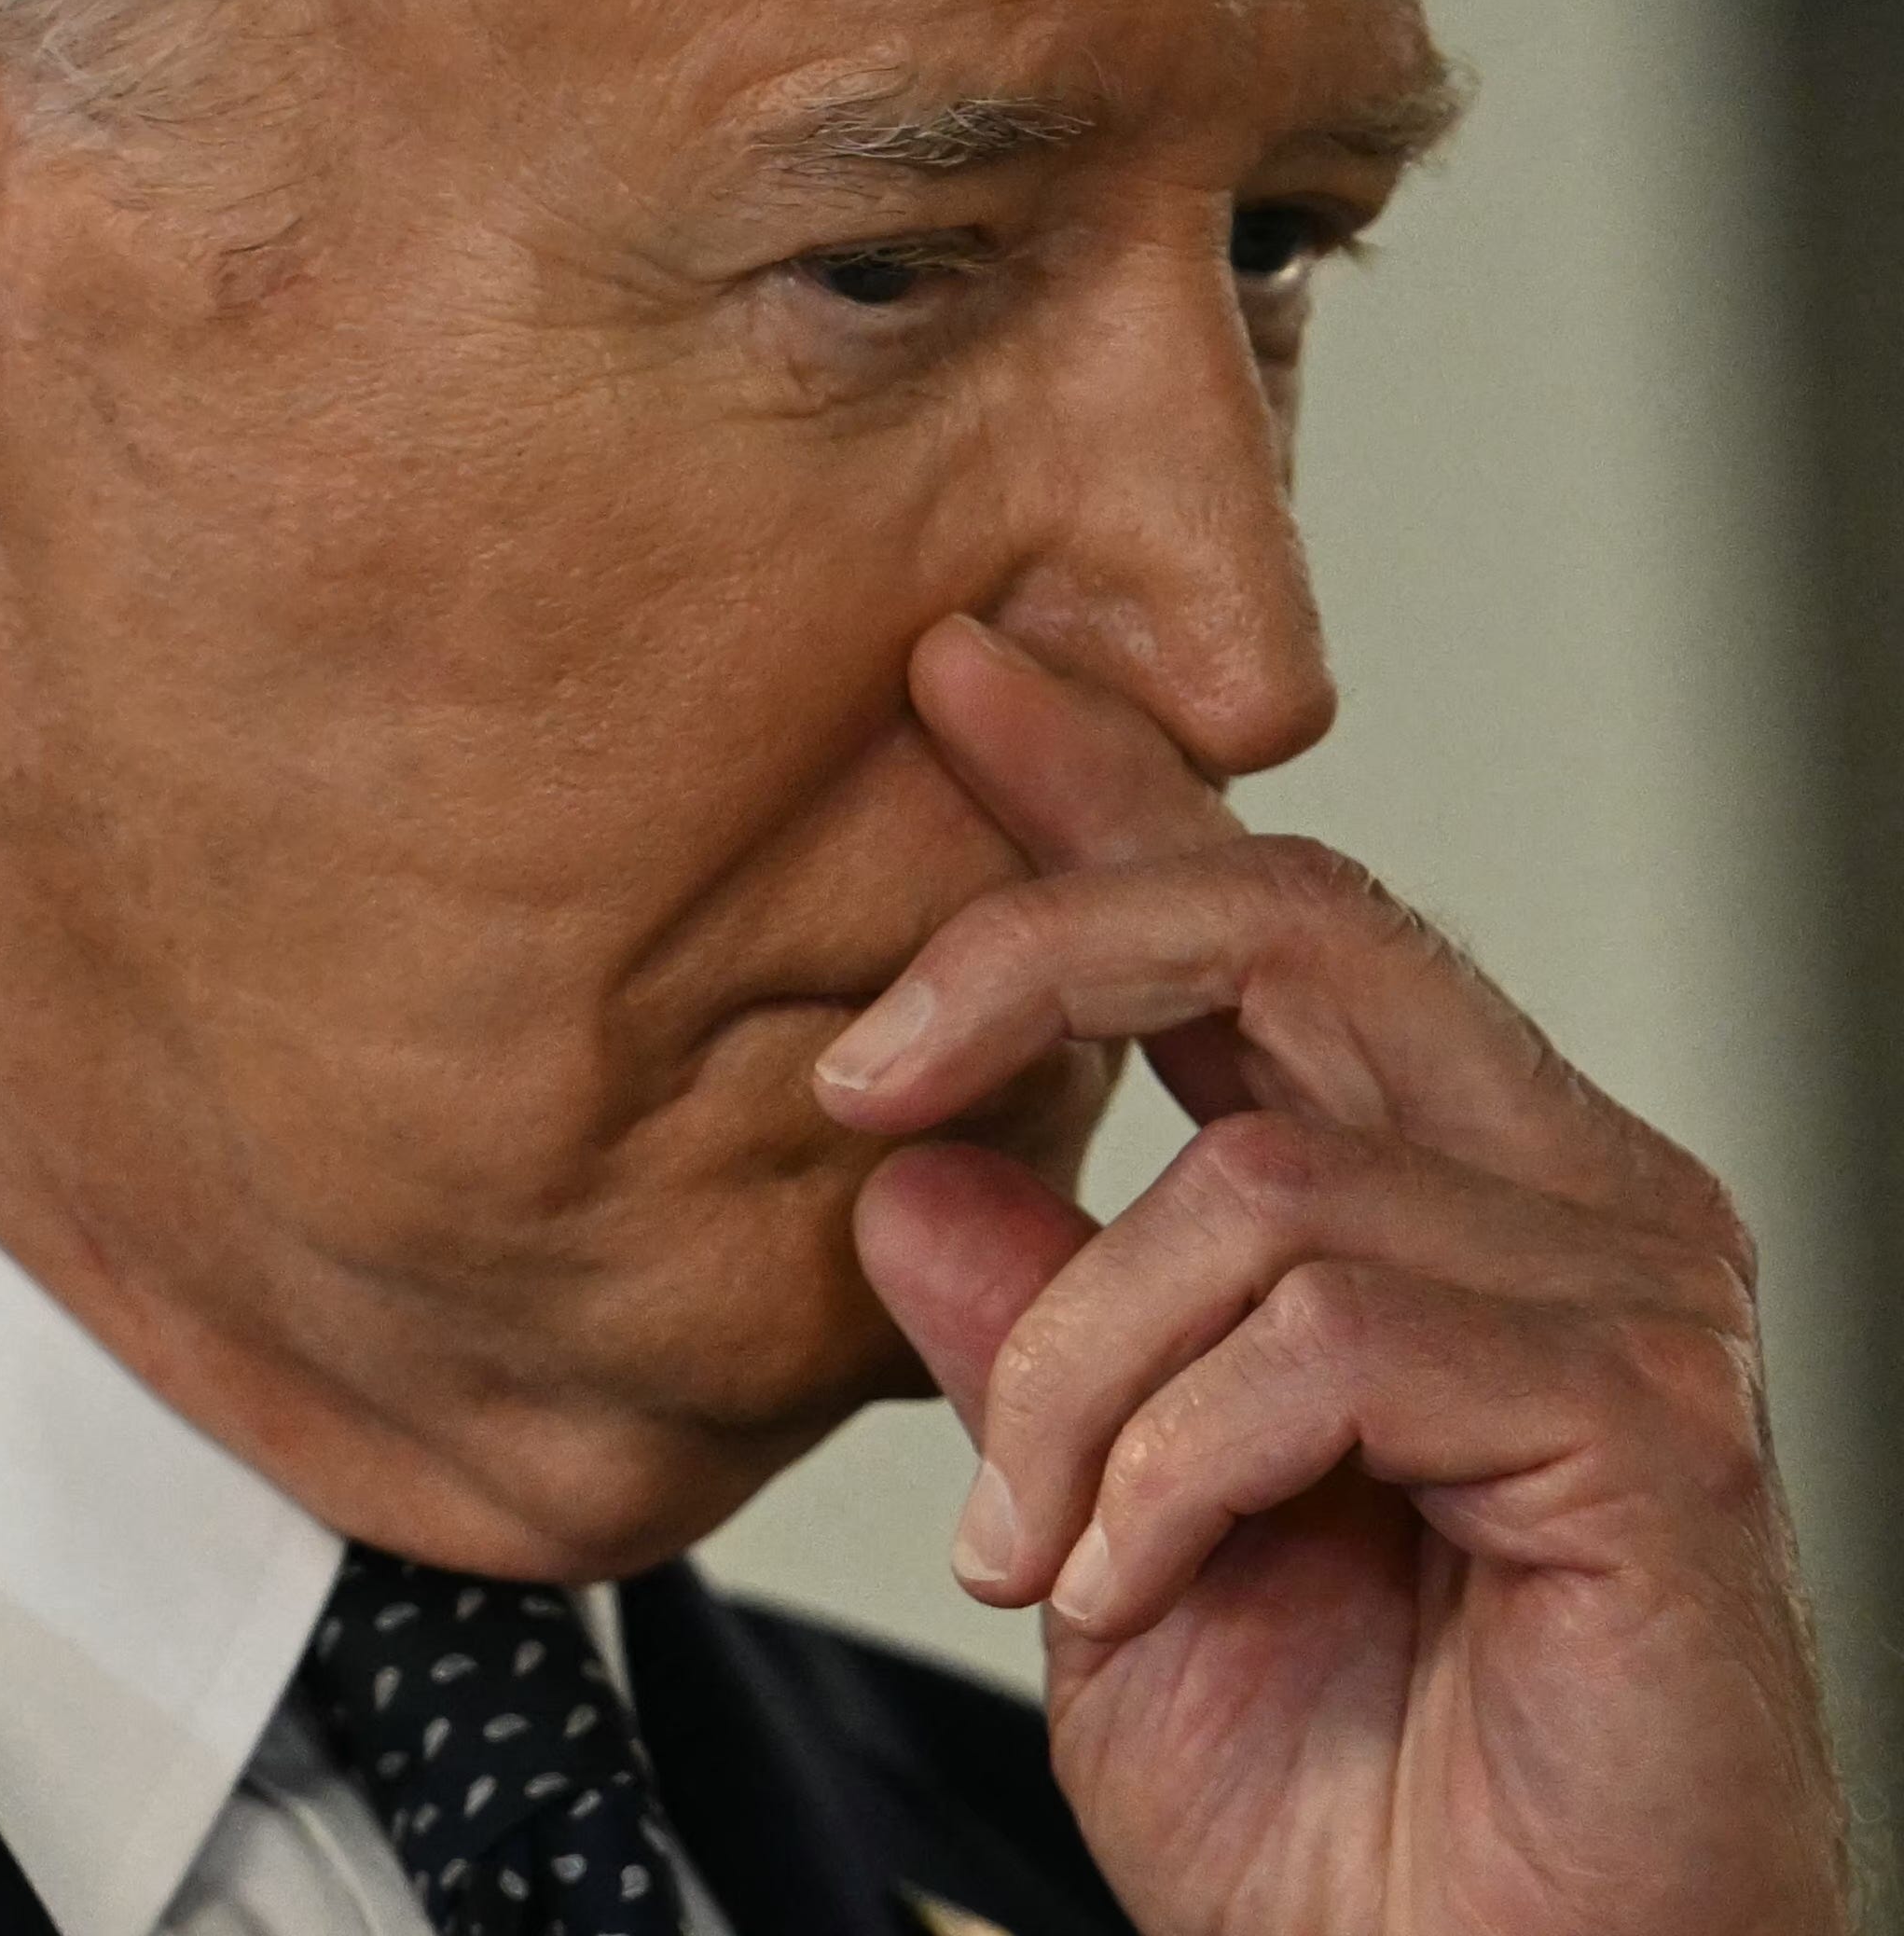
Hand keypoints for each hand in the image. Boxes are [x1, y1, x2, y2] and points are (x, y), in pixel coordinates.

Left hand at [815, 615, 1847, 1935]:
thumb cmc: (1346, 1820)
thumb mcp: (1107, 1535)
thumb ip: (1028, 1342)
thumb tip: (909, 1178)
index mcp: (1432, 1194)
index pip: (1260, 924)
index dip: (1106, 784)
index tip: (951, 678)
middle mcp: (1552, 1196)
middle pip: (1286, 919)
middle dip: (1034, 948)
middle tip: (854, 1070)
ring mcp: (1619, 1293)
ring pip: (1252, 1181)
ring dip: (1069, 1374)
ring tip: (1031, 1544)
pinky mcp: (1643, 1417)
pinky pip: (1324, 1333)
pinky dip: (1169, 1463)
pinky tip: (1132, 1582)